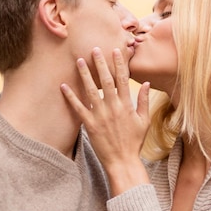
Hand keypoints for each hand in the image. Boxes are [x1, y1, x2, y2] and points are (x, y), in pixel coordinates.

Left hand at [60, 47, 150, 194]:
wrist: (123, 162)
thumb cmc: (134, 142)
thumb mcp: (145, 121)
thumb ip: (145, 101)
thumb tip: (146, 83)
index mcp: (127, 105)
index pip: (123, 79)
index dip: (119, 64)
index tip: (115, 50)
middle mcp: (113, 107)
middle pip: (106, 81)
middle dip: (100, 63)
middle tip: (93, 49)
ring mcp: (100, 116)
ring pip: (91, 91)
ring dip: (85, 75)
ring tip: (79, 61)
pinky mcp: (90, 125)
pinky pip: (78, 108)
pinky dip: (71, 97)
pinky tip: (63, 86)